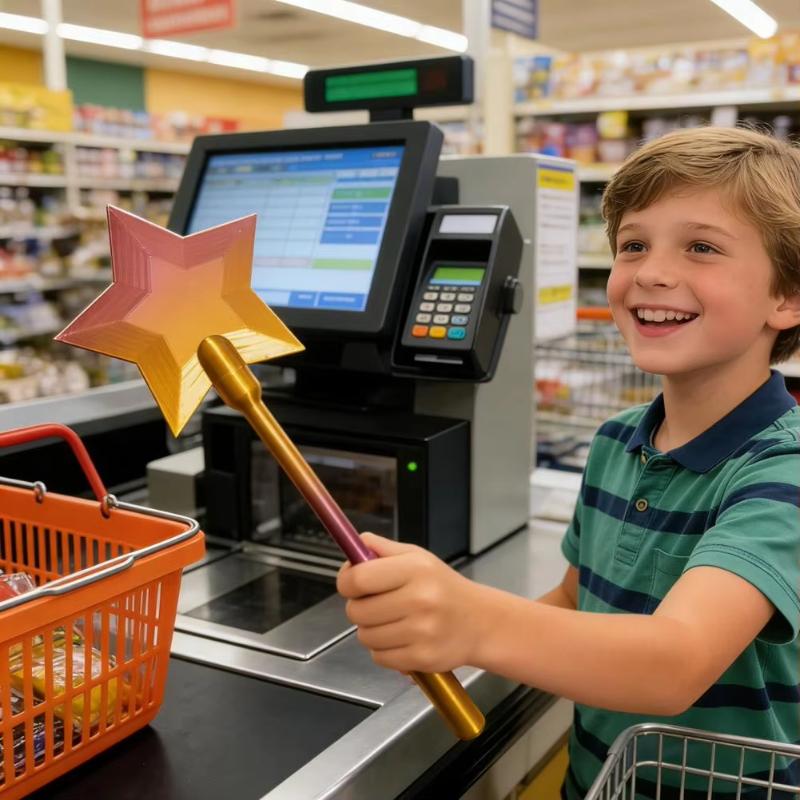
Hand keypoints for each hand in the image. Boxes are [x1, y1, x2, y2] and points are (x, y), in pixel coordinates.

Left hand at [337, 533, 486, 673]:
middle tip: (378, 604)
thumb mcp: (417, 557)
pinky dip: (384, 650)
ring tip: (393, 622)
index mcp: (415, 569)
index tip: (352, 583)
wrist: (480, 621)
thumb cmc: (444, 588)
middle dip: (360, 607)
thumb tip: (353, 544)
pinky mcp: (422, 658)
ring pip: (365, 636)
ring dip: (372, 630)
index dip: (346, 582)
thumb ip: (382, 549)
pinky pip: (379, 657)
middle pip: (357, 611)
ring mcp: (422, 631)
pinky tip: (401, 638)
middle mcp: (420, 599)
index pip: (358, 578)